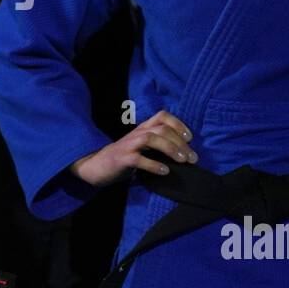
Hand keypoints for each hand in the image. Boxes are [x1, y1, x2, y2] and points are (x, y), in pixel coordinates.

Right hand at [70, 110, 196, 187]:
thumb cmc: (124, 158)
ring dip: (170, 149)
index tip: (190, 138)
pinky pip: (139, 159)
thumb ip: (157, 145)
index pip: (162, 116)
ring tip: (182, 161)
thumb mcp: (140, 147)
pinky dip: (154, 165)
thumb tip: (183, 153)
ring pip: (151, 138)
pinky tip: (164, 171)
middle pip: (161, 129)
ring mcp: (128, 145)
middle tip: (192, 158)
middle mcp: (136, 133)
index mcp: (142, 128)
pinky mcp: (122, 159)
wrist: (96, 166)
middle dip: (180, 142)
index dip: (178, 123)